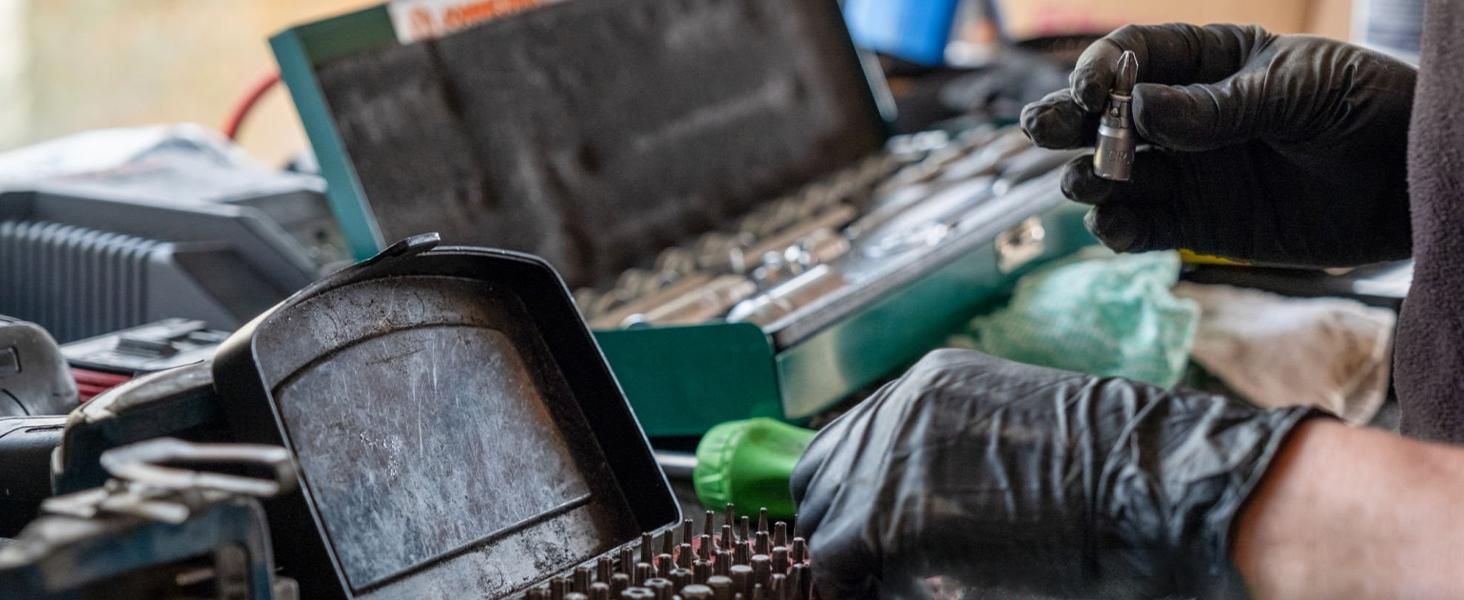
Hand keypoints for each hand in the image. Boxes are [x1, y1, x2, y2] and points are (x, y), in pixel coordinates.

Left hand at [790, 349, 1316, 598]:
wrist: (1149, 486)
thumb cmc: (1108, 473)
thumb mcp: (1012, 437)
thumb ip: (946, 459)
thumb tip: (901, 504)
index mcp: (927, 385)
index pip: (845, 439)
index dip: (848, 490)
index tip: (856, 526)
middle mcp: (894, 411)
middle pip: (819, 475)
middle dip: (836, 521)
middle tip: (866, 564)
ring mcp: (884, 460)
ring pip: (822, 520)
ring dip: (849, 556)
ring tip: (890, 580)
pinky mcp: (884, 517)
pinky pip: (836, 561)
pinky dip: (857, 583)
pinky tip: (895, 590)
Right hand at [1019, 24, 1414, 266]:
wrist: (1409, 184)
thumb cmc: (1366, 110)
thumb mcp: (1298, 91)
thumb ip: (1220, 107)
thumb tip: (1142, 110)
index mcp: (1208, 62)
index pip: (1134, 54)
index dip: (1101, 68)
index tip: (1090, 89)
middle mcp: (1184, 116)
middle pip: (1106, 115)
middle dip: (1070, 121)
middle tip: (1043, 129)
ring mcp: (1187, 172)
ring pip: (1114, 175)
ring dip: (1090, 179)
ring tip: (1087, 184)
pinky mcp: (1196, 225)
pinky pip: (1141, 228)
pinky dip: (1117, 230)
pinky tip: (1113, 226)